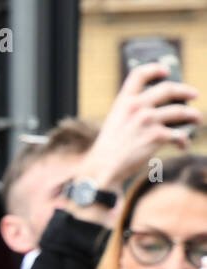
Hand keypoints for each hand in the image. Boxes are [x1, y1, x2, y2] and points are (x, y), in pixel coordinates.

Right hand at [72, 63, 200, 190]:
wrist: (103, 168)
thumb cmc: (109, 148)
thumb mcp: (114, 122)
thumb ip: (130, 111)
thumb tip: (155, 108)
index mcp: (123, 101)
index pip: (139, 75)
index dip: (155, 69)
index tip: (166, 71)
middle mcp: (136, 107)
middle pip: (168, 89)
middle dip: (185, 90)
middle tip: (194, 94)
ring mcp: (147, 120)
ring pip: (180, 111)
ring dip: (192, 115)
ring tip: (196, 118)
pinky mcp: (156, 136)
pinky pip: (178, 134)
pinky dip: (183, 140)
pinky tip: (182, 144)